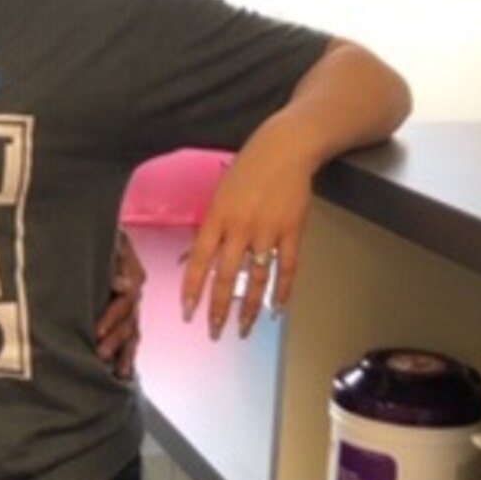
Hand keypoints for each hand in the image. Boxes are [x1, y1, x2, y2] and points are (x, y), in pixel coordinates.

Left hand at [96, 227, 146, 379]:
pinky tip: (124, 375)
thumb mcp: (111, 238)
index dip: (111, 317)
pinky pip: (132, 340)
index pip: (126, 299)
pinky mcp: (126, 317)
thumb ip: (117, 257)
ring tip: (116, 371)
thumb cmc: (102, 236)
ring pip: (131, 333)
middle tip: (99, 353)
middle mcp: (135, 293)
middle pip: (128, 320)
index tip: (96, 331)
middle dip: (114, 339)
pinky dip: (128, 357)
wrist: (98, 232)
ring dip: (123, 352)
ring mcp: (132, 307)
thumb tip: (123, 286)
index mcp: (132, 273)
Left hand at [179, 120, 313, 339]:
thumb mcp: (219, 194)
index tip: (188, 312)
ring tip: (243, 329)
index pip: (199, 261)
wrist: (285, 148)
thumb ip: (210, 227)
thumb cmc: (248, 169)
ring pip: (256, 279)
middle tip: (214, 331)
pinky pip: (287, 268)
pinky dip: (282, 291)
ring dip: (248, 308)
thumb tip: (192, 258)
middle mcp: (240, 227)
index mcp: (217, 217)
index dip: (192, 290)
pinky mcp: (292, 231)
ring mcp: (268, 230)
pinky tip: (276, 310)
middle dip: (219, 308)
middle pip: (226, 277)